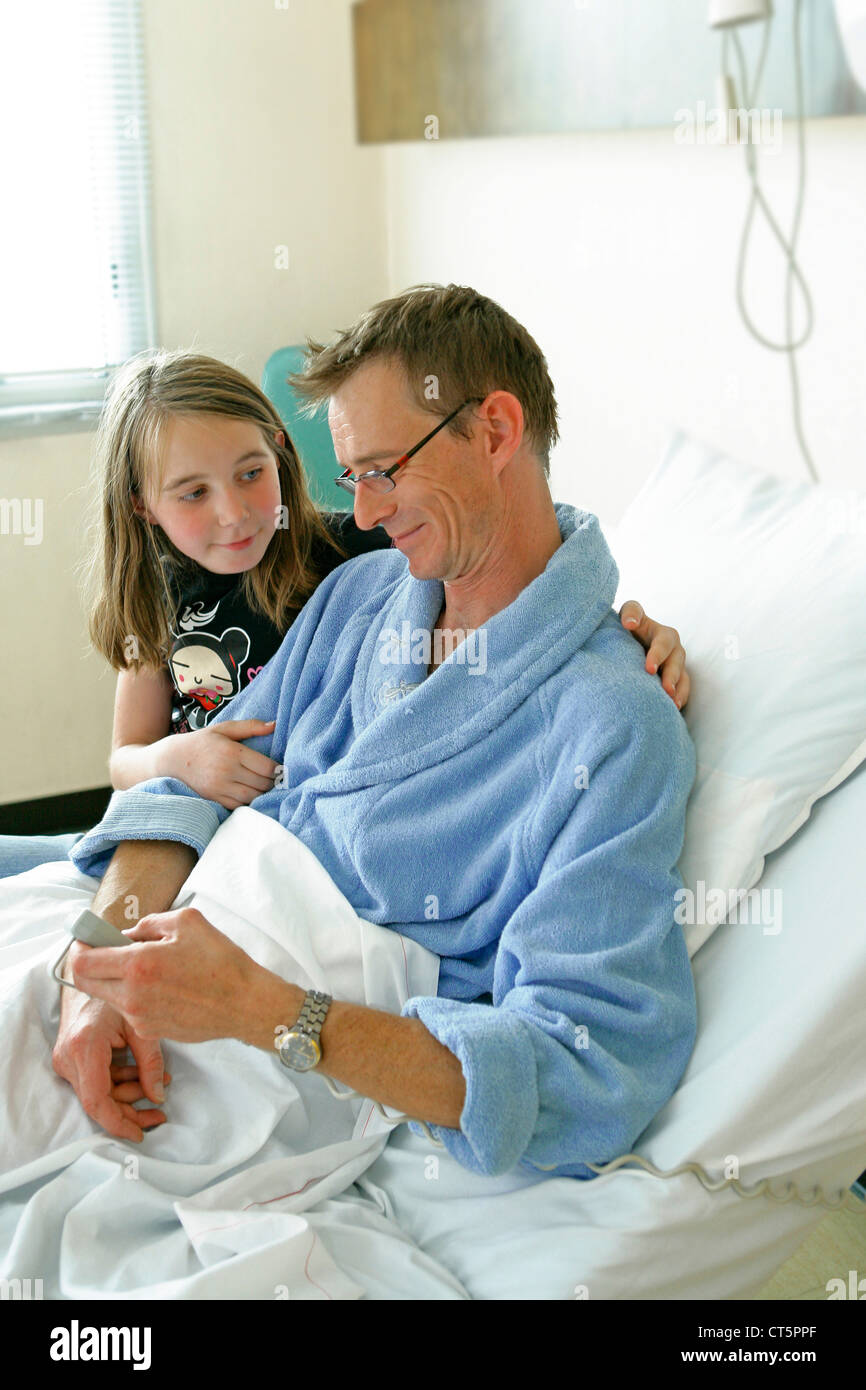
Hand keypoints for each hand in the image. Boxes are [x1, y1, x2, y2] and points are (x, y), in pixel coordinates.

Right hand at [52, 943, 169, 1142]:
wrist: (92, 968)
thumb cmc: (118, 989)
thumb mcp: (141, 1024)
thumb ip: (151, 1063)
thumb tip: (158, 1096)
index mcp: (85, 1047)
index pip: (97, 1101)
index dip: (119, 1122)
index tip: (141, 1132)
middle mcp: (69, 1056)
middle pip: (99, 1101)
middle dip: (130, 1111)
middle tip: (159, 1114)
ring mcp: (67, 1057)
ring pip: (98, 1093)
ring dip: (128, 1094)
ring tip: (158, 1085)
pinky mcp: (71, 1056)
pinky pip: (96, 1080)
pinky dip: (120, 1081)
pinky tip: (142, 1075)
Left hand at [69, 907, 260, 1044]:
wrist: (246, 1004)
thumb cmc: (221, 961)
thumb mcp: (187, 922)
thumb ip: (147, 924)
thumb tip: (126, 936)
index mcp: (138, 965)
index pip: (83, 963)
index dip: (78, 949)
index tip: (86, 940)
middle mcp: (132, 996)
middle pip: (86, 984)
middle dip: (89, 966)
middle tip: (105, 952)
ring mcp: (140, 1018)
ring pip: (109, 997)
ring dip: (116, 981)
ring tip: (149, 969)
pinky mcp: (151, 1031)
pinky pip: (130, 1010)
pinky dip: (136, 997)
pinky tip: (165, 988)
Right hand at [158, 719, 278, 809]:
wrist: (172, 759)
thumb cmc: (202, 741)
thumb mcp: (224, 728)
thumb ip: (250, 726)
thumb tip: (274, 725)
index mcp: (232, 752)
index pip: (266, 767)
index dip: (277, 770)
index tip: (281, 769)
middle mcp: (226, 771)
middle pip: (262, 784)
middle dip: (272, 783)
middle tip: (276, 779)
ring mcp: (219, 787)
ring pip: (252, 797)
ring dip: (262, 794)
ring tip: (266, 787)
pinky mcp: (214, 799)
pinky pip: (238, 805)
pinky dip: (248, 802)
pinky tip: (251, 794)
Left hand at [619, 602, 689, 709]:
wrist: (631, 641)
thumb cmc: (630, 625)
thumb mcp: (629, 613)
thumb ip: (630, 613)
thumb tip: (629, 623)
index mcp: (663, 634)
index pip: (663, 642)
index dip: (658, 654)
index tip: (649, 669)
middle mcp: (674, 649)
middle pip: (676, 662)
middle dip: (671, 676)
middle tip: (665, 689)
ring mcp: (677, 666)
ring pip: (682, 677)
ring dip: (678, 690)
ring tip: (672, 703)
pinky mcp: (676, 680)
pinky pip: (683, 690)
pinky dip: (679, 699)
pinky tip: (673, 709)